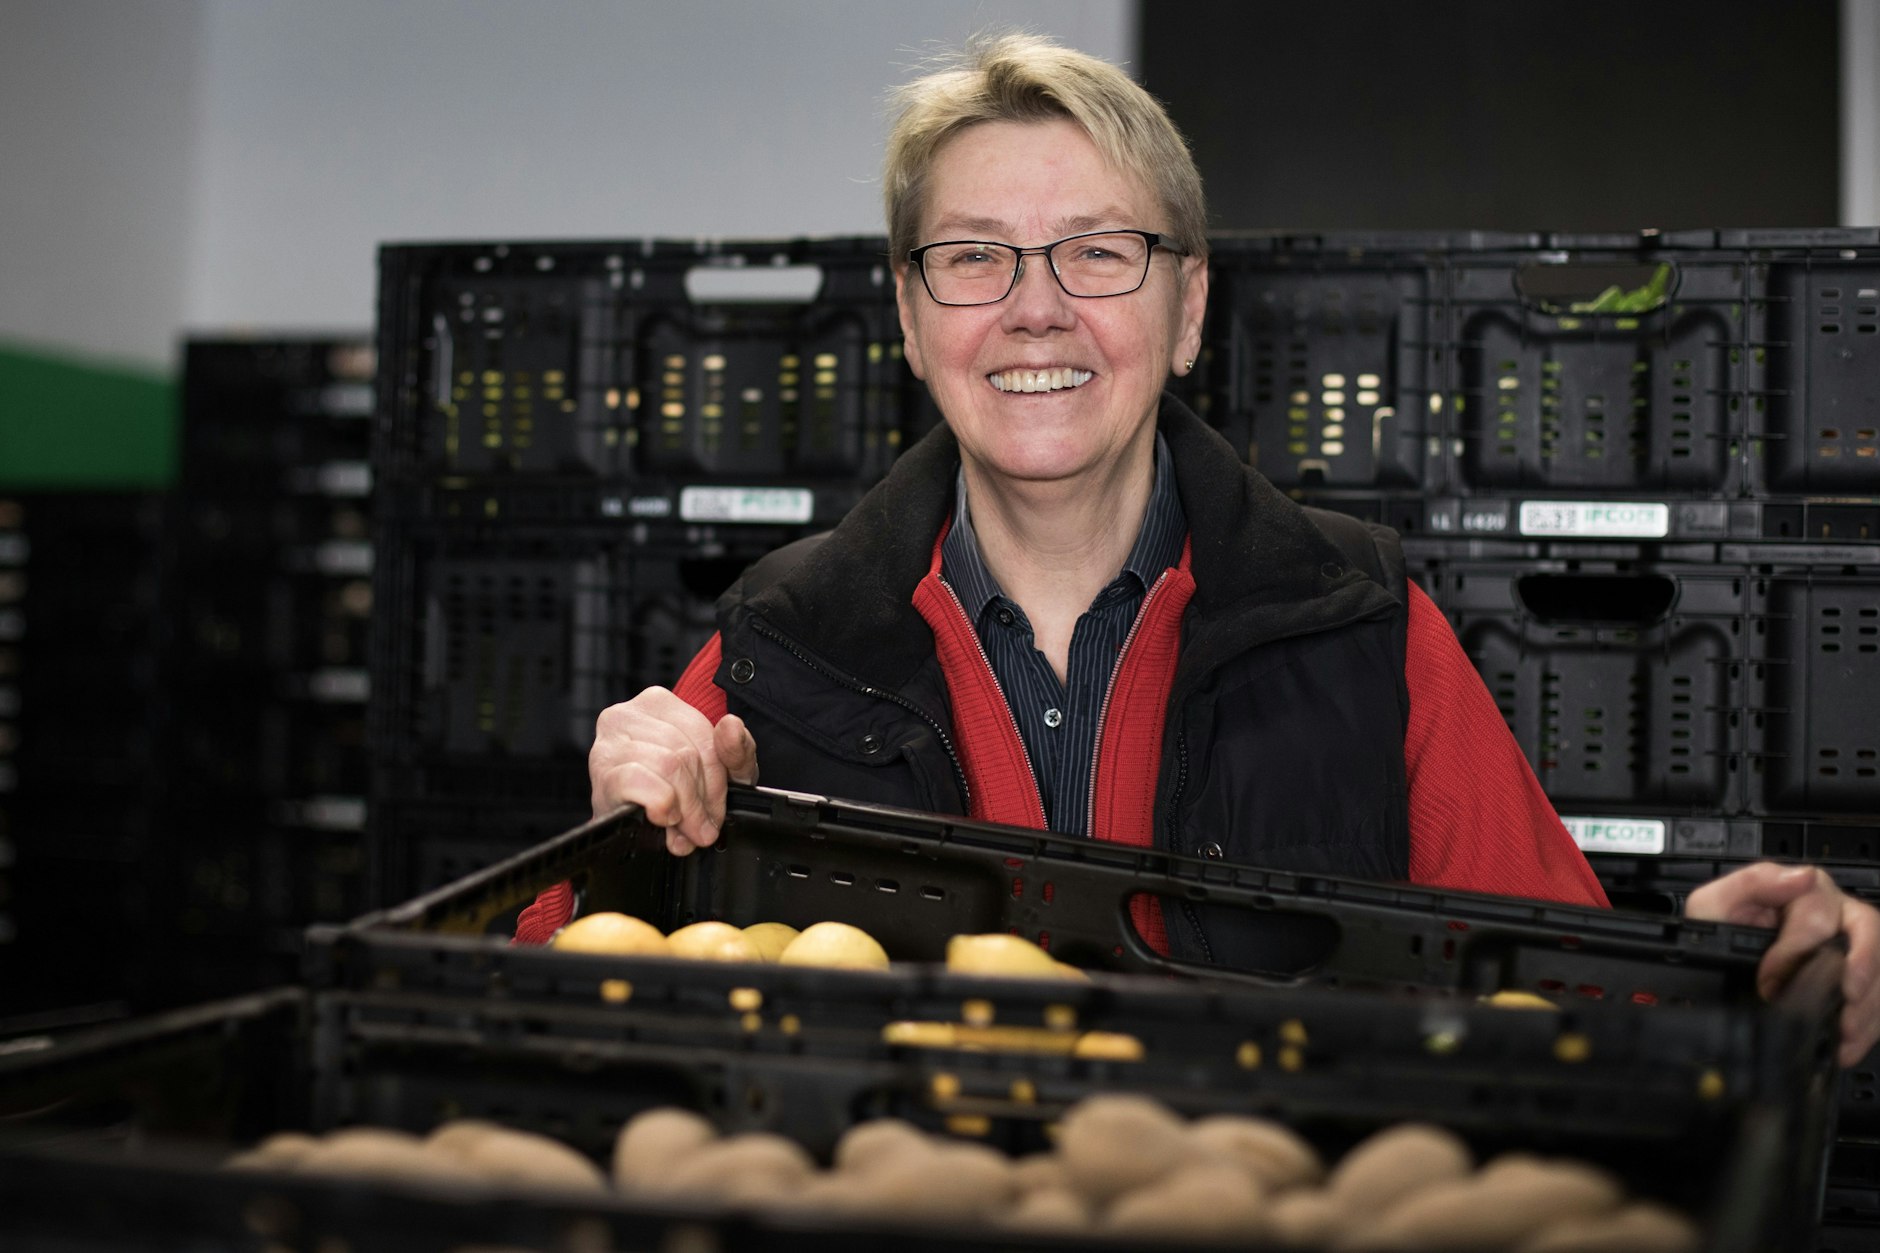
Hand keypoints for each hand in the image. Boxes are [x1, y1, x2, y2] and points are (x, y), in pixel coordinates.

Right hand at [588, 687, 758, 856]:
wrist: (630, 836)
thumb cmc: (674, 796)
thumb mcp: (720, 772)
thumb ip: (737, 749)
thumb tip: (731, 727)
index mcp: (656, 704)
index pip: (702, 733)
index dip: (717, 779)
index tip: (716, 809)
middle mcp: (625, 716)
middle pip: (685, 752)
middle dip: (701, 798)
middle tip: (702, 827)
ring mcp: (607, 744)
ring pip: (667, 766)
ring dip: (684, 807)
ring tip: (685, 829)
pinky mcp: (600, 775)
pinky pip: (638, 781)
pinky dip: (660, 804)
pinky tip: (663, 819)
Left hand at [1685, 863, 1879, 1066]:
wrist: (1714, 959)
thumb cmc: (1718, 927)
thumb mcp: (1715, 902)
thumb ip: (1752, 884)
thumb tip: (1802, 878)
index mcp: (1802, 890)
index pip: (1818, 914)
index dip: (1796, 950)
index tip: (1770, 980)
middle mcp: (1834, 911)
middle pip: (1868, 931)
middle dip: (1861, 969)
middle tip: (1846, 998)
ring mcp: (1850, 941)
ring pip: (1879, 964)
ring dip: (1870, 1001)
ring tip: (1848, 1030)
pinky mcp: (1855, 971)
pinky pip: (1877, 991)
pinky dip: (1870, 1020)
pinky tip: (1852, 1040)